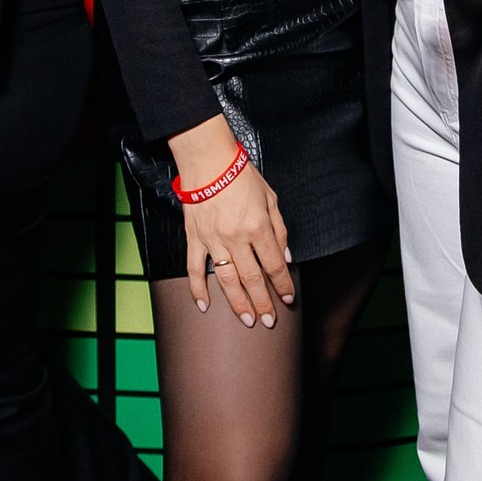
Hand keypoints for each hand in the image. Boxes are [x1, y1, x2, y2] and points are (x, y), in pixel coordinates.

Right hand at [171, 121, 293, 325]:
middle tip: (269, 321)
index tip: (287, 299)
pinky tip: (204, 305)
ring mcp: (213, 240)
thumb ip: (279, 229)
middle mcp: (236, 237)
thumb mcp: (270, 198)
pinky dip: (197, 289)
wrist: (208, 159)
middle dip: (263, 303)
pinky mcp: (194, 237)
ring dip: (238, 303)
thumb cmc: (241, 175)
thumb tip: (286, 256)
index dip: (282, 285)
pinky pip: (194, 269)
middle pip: (252, 278)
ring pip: (226, 280)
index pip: (274, 265)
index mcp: (258, 227)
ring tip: (246, 320)